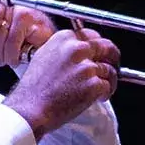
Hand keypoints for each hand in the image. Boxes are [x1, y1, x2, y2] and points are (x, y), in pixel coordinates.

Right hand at [2, 27, 118, 139]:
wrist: (30, 109)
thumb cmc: (33, 89)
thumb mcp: (44, 57)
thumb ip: (63, 50)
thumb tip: (77, 52)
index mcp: (64, 39)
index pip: (91, 35)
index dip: (97, 46)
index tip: (100, 53)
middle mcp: (77, 49)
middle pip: (106, 47)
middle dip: (112, 57)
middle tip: (113, 65)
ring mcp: (86, 67)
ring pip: (109, 70)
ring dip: (109, 80)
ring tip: (102, 89)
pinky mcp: (93, 85)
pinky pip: (108, 86)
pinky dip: (106, 93)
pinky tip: (98, 98)